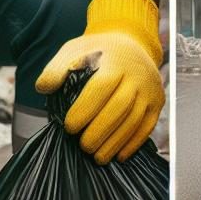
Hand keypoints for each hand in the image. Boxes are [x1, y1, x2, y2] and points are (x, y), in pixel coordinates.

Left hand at [35, 0, 163, 164]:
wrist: (132, 43)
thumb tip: (43, 87)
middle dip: (99, 131)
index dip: (85, 109)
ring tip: (97, 156)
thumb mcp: (75, 49)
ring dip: (115, 142)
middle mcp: (136, 74)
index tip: (69, 127)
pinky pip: (147, 126)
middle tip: (83, 146)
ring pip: (134, 120)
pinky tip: (118, 155)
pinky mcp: (157, 102)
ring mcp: (149, 89)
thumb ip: (57, 68)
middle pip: (120, 107)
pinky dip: (133, 144)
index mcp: (114, 60)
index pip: (101, 87)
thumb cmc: (99, 51)